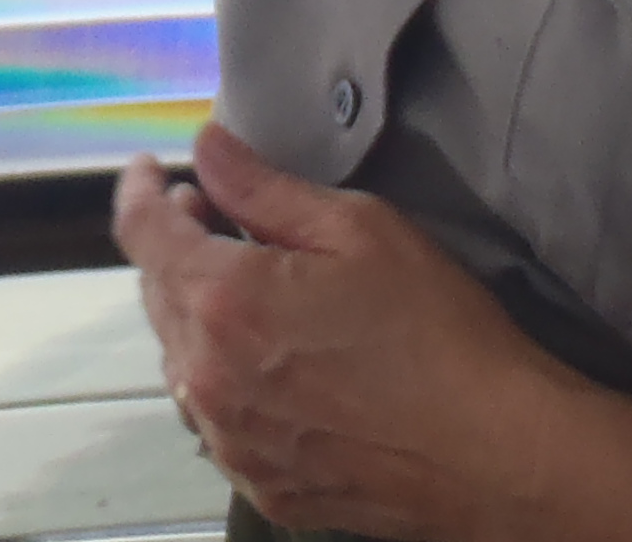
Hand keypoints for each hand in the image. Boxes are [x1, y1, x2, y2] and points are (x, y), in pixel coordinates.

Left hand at [114, 121, 588, 541]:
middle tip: (211, 212)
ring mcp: (231, 439)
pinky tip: (274, 359)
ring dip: (197, 314)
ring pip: (182, 359)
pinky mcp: (261, 482)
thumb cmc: (437, 334)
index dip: (139, 189)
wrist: (491, 451)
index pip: (143, 232)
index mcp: (226, 301)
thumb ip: (266, 187)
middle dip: (175, 244)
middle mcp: (209, 377)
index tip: (147, 169)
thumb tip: (208, 150)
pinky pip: (216, 418)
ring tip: (247, 285)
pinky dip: (226, 377)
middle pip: (157, 293)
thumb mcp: (358, 228)